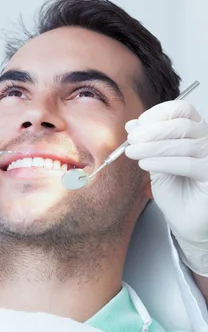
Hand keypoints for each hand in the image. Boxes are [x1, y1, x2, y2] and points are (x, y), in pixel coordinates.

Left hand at [125, 100, 207, 275]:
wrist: (186, 221)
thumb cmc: (175, 192)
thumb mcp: (155, 162)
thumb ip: (147, 143)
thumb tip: (131, 125)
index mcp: (195, 132)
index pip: (182, 110)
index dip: (158, 113)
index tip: (138, 125)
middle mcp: (207, 141)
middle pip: (182, 124)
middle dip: (152, 131)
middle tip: (132, 140)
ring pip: (183, 143)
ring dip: (152, 147)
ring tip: (133, 153)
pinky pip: (187, 163)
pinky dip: (162, 162)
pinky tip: (146, 165)